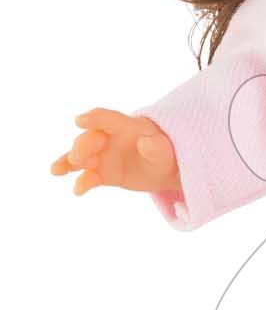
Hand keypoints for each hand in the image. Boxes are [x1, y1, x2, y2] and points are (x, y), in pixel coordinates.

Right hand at [50, 108, 181, 197]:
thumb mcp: (165, 150)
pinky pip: (89, 177)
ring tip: (56, 170)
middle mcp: (109, 138)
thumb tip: (145, 143)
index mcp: (126, 126)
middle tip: (79, 158)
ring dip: (69, 162)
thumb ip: (156, 146)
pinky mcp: (102, 173)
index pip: (107, 119)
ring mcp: (103, 156)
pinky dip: (82, 183)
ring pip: (82, 157)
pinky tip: (78, 191)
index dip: (94, 119)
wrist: (164, 170)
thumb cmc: (165, 153)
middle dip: (82, 146)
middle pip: (90, 138)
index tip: (80, 121)